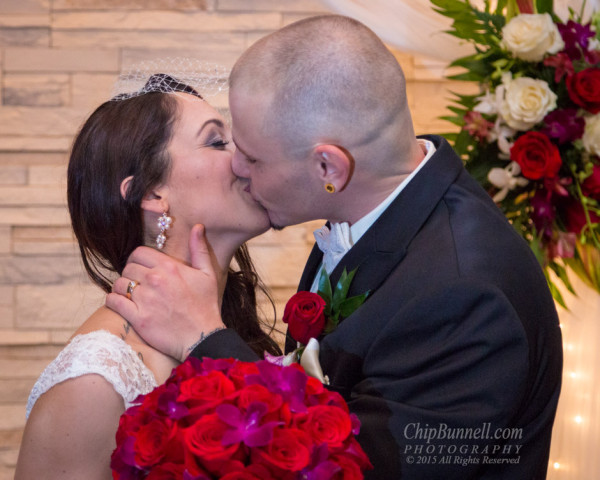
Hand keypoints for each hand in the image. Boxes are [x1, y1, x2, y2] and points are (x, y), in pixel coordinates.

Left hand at [106, 224, 224, 361]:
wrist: (202, 337)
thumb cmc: (206, 306)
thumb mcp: (208, 274)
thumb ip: (199, 249)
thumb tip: (197, 226)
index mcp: (169, 267)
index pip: (139, 252)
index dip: (138, 259)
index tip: (142, 268)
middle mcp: (155, 279)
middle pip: (128, 267)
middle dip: (131, 274)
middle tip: (137, 283)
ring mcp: (145, 299)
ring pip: (119, 283)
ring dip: (121, 287)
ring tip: (129, 294)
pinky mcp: (137, 317)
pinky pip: (113, 302)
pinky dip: (113, 301)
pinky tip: (120, 303)